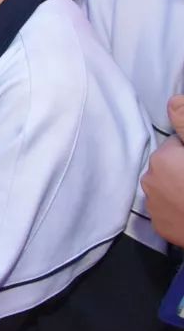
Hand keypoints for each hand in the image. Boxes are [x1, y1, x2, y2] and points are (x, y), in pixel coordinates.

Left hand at [141, 96, 183, 246]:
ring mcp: (154, 208)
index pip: (177, 143)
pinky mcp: (161, 229)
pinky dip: (181, 208)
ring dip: (182, 188)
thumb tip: (173, 101)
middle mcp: (149, 181)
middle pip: (170, 165)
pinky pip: (170, 210)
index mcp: (162, 159)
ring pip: (169, 186)